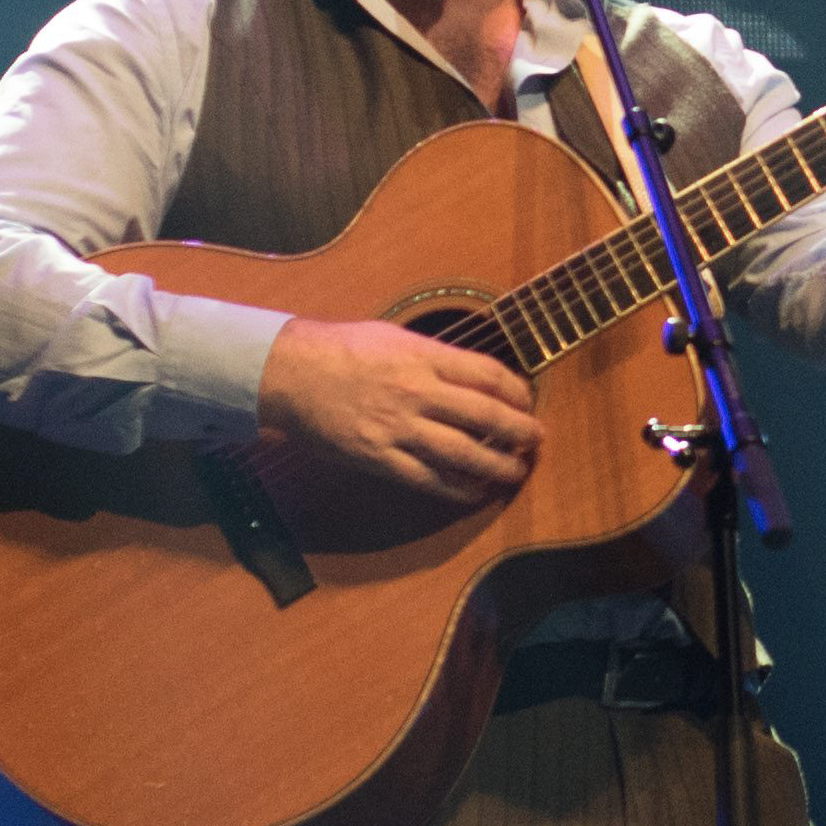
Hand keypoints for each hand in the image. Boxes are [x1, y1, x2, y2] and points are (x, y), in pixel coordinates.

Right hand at [251, 314, 542, 535]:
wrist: (289, 374)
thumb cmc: (339, 348)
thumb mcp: (393, 335)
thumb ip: (433, 355)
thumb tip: (471, 373)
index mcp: (423, 356)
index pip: (488, 375)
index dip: (518, 390)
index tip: (528, 400)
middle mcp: (417, 392)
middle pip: (487, 415)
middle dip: (520, 430)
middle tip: (536, 439)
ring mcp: (399, 429)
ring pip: (465, 454)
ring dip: (499, 465)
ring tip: (516, 470)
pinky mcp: (380, 458)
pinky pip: (429, 481)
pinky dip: (459, 489)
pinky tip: (475, 490)